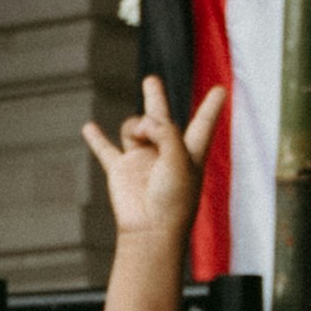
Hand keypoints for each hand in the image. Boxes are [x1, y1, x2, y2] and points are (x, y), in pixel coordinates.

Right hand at [78, 75, 225, 243]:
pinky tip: (88, 127)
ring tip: (140, 136)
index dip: (212, 106)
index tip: (221, 89)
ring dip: (136, 125)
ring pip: (134, 127)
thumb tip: (143, 122)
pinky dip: (96, 138)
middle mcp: (166, 153)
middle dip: (155, 97)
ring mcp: (142, 160)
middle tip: (151, 80)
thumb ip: (165, 131)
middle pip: (161, 118)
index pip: (203, 123)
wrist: (150, 229)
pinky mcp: (122, 169)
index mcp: (190, 152)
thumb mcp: (179, 158)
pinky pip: (106, 149)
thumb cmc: (173, 199)